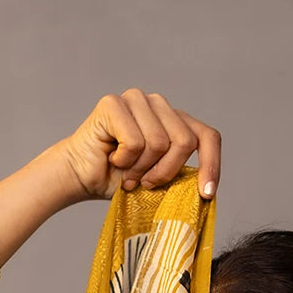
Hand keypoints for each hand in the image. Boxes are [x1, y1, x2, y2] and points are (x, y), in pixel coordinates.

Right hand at [55, 89, 221, 202]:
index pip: (207, 136)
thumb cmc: (118, 179)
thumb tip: (206, 191)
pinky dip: (124, 160)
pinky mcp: (114, 103)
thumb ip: (181, 176)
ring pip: (159, 143)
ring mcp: (136, 99)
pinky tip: (113, 158)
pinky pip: (135, 142)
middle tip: (145, 183)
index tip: (207, 193)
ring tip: (127, 172)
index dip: (211, 165)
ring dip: (141, 169)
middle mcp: (158, 104)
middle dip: (166, 172)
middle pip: (184, 142)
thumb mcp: (159, 180)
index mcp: (174, 121)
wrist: (81, 177)